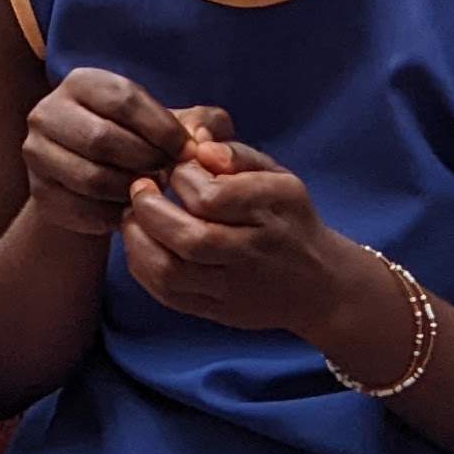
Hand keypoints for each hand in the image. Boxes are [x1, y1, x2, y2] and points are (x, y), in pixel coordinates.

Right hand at [19, 70, 221, 239]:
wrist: (96, 184)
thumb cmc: (144, 144)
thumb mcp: (174, 126)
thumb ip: (204, 123)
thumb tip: (201, 141)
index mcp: (81, 82)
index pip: (123, 99)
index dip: (162, 128)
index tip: (187, 151)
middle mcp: (48, 112)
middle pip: (102, 138)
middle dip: (145, 161)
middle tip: (168, 175)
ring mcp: (36, 154)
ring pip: (91, 178)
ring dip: (131, 191)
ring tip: (151, 191)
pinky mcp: (39, 193)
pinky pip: (82, 210)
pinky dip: (114, 214)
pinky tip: (131, 210)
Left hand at [117, 133, 347, 337]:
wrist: (319, 286)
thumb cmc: (291, 220)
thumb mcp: (279, 177)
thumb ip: (237, 155)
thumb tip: (198, 142)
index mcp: (271, 211)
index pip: (212, 197)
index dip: (182, 176)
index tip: (175, 166)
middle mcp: (254, 252)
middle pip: (189, 237)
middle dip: (149, 209)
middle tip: (139, 188)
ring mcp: (235, 288)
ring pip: (171, 272)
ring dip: (138, 241)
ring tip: (133, 216)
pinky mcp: (219, 312)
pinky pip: (169, 296)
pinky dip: (143, 269)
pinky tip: (140, 246)